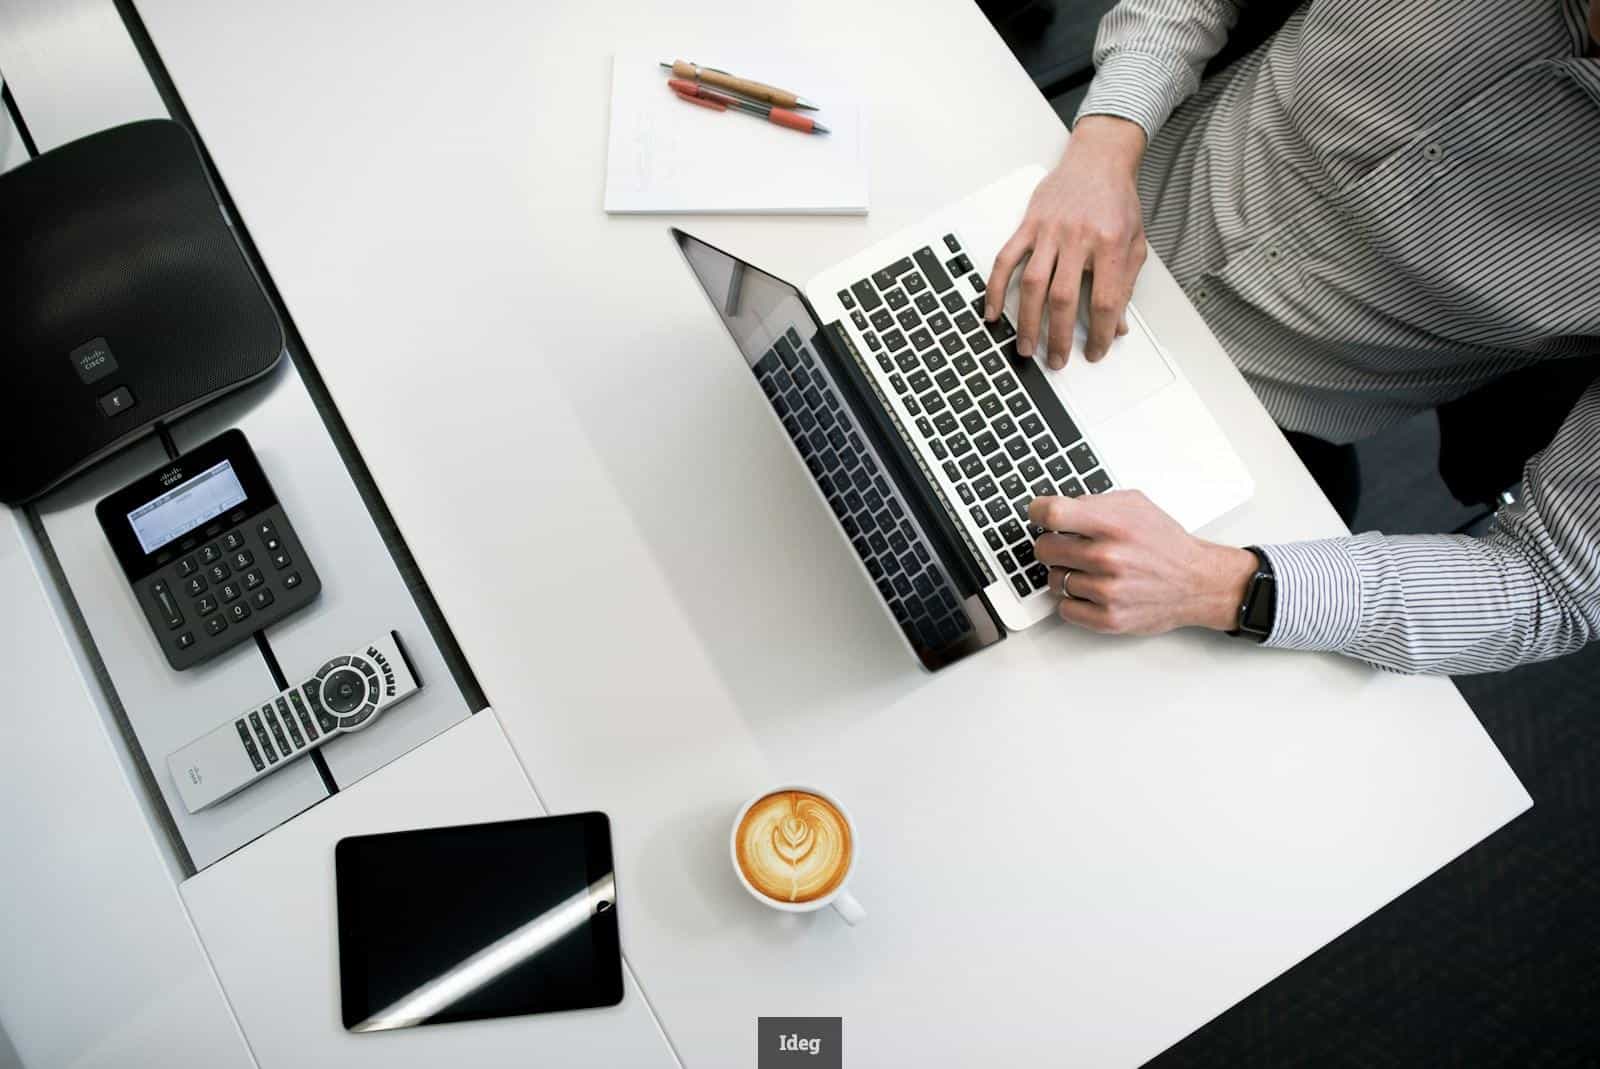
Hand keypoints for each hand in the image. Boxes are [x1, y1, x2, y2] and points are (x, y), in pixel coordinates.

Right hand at [985, 116, 1148, 368]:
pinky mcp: (1028, 225)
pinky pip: (1006, 260)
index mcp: (1109, 243)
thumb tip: (1118, 325)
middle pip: (1063, 298)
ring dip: (1027, 321)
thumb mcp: (1133, 242)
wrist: (1098, 159)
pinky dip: (995, 288)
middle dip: (1059, 336)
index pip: (1104, 299)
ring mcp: (1049, 231)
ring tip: (1026, 347)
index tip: (1096, 351)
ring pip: (1033, 284)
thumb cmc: (1117, 200)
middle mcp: (1077, 237)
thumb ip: (1125, 284)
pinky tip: (992, 312)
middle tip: (1057, 360)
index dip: (1101, 332)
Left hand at [1028, 491, 1257, 635]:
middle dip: (1052, 545)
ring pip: (1053, 580)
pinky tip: (1091, 590)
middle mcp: (1109, 558)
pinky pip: (1064, 608)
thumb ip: (1094, 502)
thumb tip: (1056, 507)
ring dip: (1066, 574)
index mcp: (1113, 525)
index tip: (1038, 515)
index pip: (1051, 514)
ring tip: (1090, 570)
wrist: (1197, 582)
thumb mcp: (1135, 505)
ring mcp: (1107, 591)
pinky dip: (1074, 600)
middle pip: (1044, 549)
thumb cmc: (1165, 544)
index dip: (1037, 512)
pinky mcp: (1108, 619)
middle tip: (1068, 546)